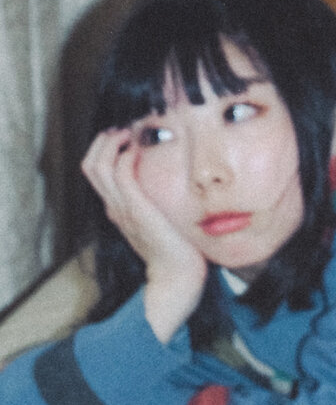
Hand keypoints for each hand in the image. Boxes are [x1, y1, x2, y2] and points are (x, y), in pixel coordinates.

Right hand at [81, 129, 207, 342]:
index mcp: (117, 208)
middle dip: (103, 139)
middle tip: (125, 127)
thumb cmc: (176, 247)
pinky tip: (140, 147)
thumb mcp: (160, 219)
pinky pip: (121, 173)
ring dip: (113, 141)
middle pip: (90, 164)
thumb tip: (170, 181)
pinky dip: (126, 154)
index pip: (95, 170)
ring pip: (99, 165)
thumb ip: (156, 201)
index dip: (104, 147)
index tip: (125, 133)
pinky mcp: (137, 209)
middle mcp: (114, 206)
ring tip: (131, 132)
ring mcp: (122, 208)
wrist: (176, 277)